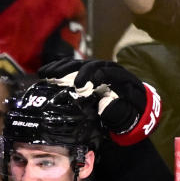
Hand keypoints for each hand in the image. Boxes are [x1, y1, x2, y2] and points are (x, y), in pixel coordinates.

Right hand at [39, 59, 156, 138]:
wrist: (135, 107)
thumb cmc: (130, 114)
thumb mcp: (129, 117)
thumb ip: (119, 112)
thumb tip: (105, 104)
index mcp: (120, 78)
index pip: (104, 72)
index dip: (91, 76)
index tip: (77, 85)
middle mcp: (108, 69)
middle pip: (88, 65)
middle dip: (71, 70)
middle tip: (54, 77)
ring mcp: (97, 69)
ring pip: (78, 64)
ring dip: (60, 68)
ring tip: (44, 74)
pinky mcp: (88, 73)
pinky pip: (73, 68)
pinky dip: (59, 69)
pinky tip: (45, 72)